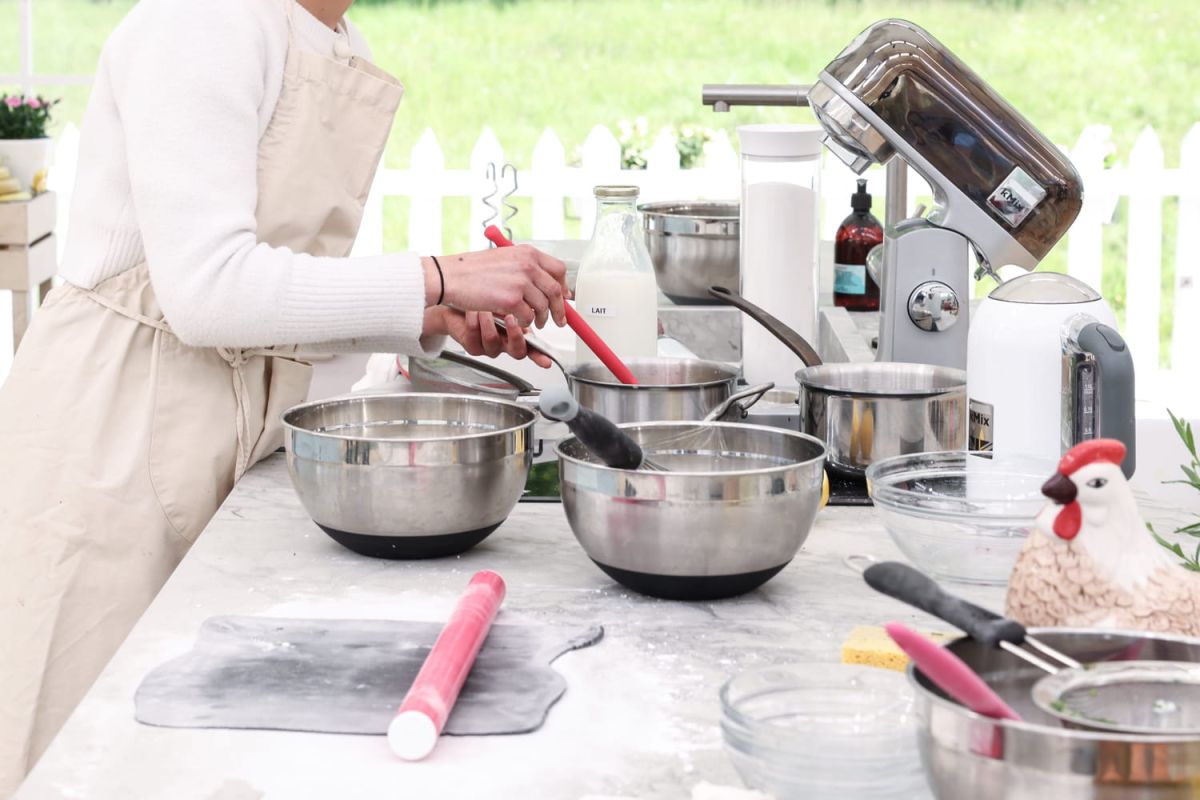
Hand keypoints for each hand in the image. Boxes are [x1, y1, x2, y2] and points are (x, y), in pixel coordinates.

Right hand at [423, 245, 568, 328]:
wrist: (450, 276)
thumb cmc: (471, 269)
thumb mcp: (504, 258)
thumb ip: (524, 267)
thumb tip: (543, 280)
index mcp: (527, 253)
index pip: (558, 269)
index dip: (564, 286)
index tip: (564, 297)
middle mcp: (527, 265)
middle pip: (555, 290)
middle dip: (559, 308)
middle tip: (559, 319)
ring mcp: (520, 282)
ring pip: (543, 306)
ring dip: (542, 318)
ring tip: (537, 323)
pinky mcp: (511, 300)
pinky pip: (528, 316)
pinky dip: (526, 322)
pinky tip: (519, 321)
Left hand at [423, 306, 553, 368]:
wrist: (459, 300)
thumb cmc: (487, 298)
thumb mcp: (514, 297)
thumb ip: (531, 299)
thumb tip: (552, 295)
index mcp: (519, 334)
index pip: (534, 348)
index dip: (541, 355)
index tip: (547, 361)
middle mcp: (506, 343)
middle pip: (517, 351)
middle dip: (515, 334)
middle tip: (511, 318)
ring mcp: (489, 346)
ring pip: (493, 339)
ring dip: (489, 319)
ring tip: (485, 305)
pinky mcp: (472, 345)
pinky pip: (474, 333)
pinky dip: (474, 317)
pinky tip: (472, 308)